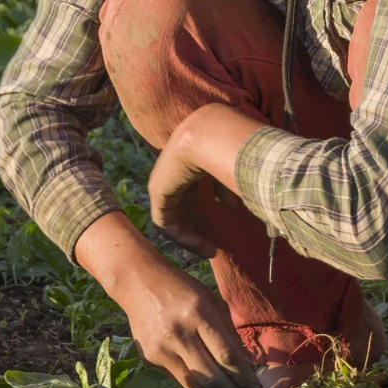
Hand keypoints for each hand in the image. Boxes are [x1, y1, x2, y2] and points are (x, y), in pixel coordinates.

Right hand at [116, 254, 261, 387]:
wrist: (137, 283)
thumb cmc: (182, 289)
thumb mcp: (212, 301)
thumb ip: (229, 332)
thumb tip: (243, 365)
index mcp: (199, 314)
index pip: (227, 356)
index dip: (244, 376)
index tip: (255, 386)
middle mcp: (179, 334)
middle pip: (212, 377)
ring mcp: (161, 349)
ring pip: (194, 386)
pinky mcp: (149, 358)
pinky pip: (178, 378)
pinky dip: (193, 379)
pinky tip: (199, 371)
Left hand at [147, 137, 220, 255]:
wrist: (206, 137)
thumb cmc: (223, 149)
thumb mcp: (227, 174)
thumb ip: (226, 190)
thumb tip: (231, 208)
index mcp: (188, 169)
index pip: (192, 199)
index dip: (206, 218)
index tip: (221, 233)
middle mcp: (173, 178)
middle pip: (183, 212)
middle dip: (199, 232)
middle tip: (214, 249)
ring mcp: (163, 185)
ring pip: (173, 220)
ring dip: (191, 239)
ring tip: (209, 251)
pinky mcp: (156, 193)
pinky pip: (164, 224)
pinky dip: (181, 237)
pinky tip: (199, 244)